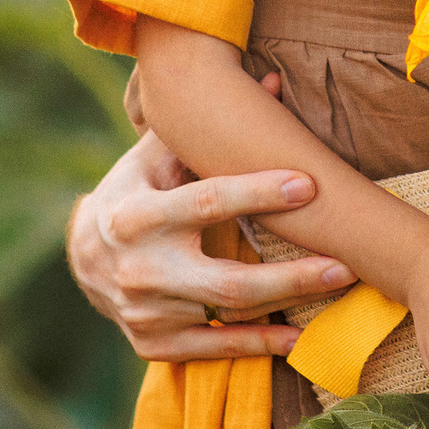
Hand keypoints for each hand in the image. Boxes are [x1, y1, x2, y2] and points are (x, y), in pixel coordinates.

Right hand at [68, 75, 353, 361]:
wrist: (82, 254)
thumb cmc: (136, 189)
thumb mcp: (159, 154)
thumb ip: (211, 126)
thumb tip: (273, 79)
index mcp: (136, 215)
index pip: (206, 203)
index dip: (257, 193)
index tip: (308, 184)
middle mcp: (139, 270)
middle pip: (227, 280)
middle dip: (292, 275)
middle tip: (345, 263)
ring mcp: (145, 313)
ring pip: (228, 313)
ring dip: (288, 303)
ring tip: (339, 285)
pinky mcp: (152, 343)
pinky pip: (212, 349)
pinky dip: (257, 345)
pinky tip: (299, 339)